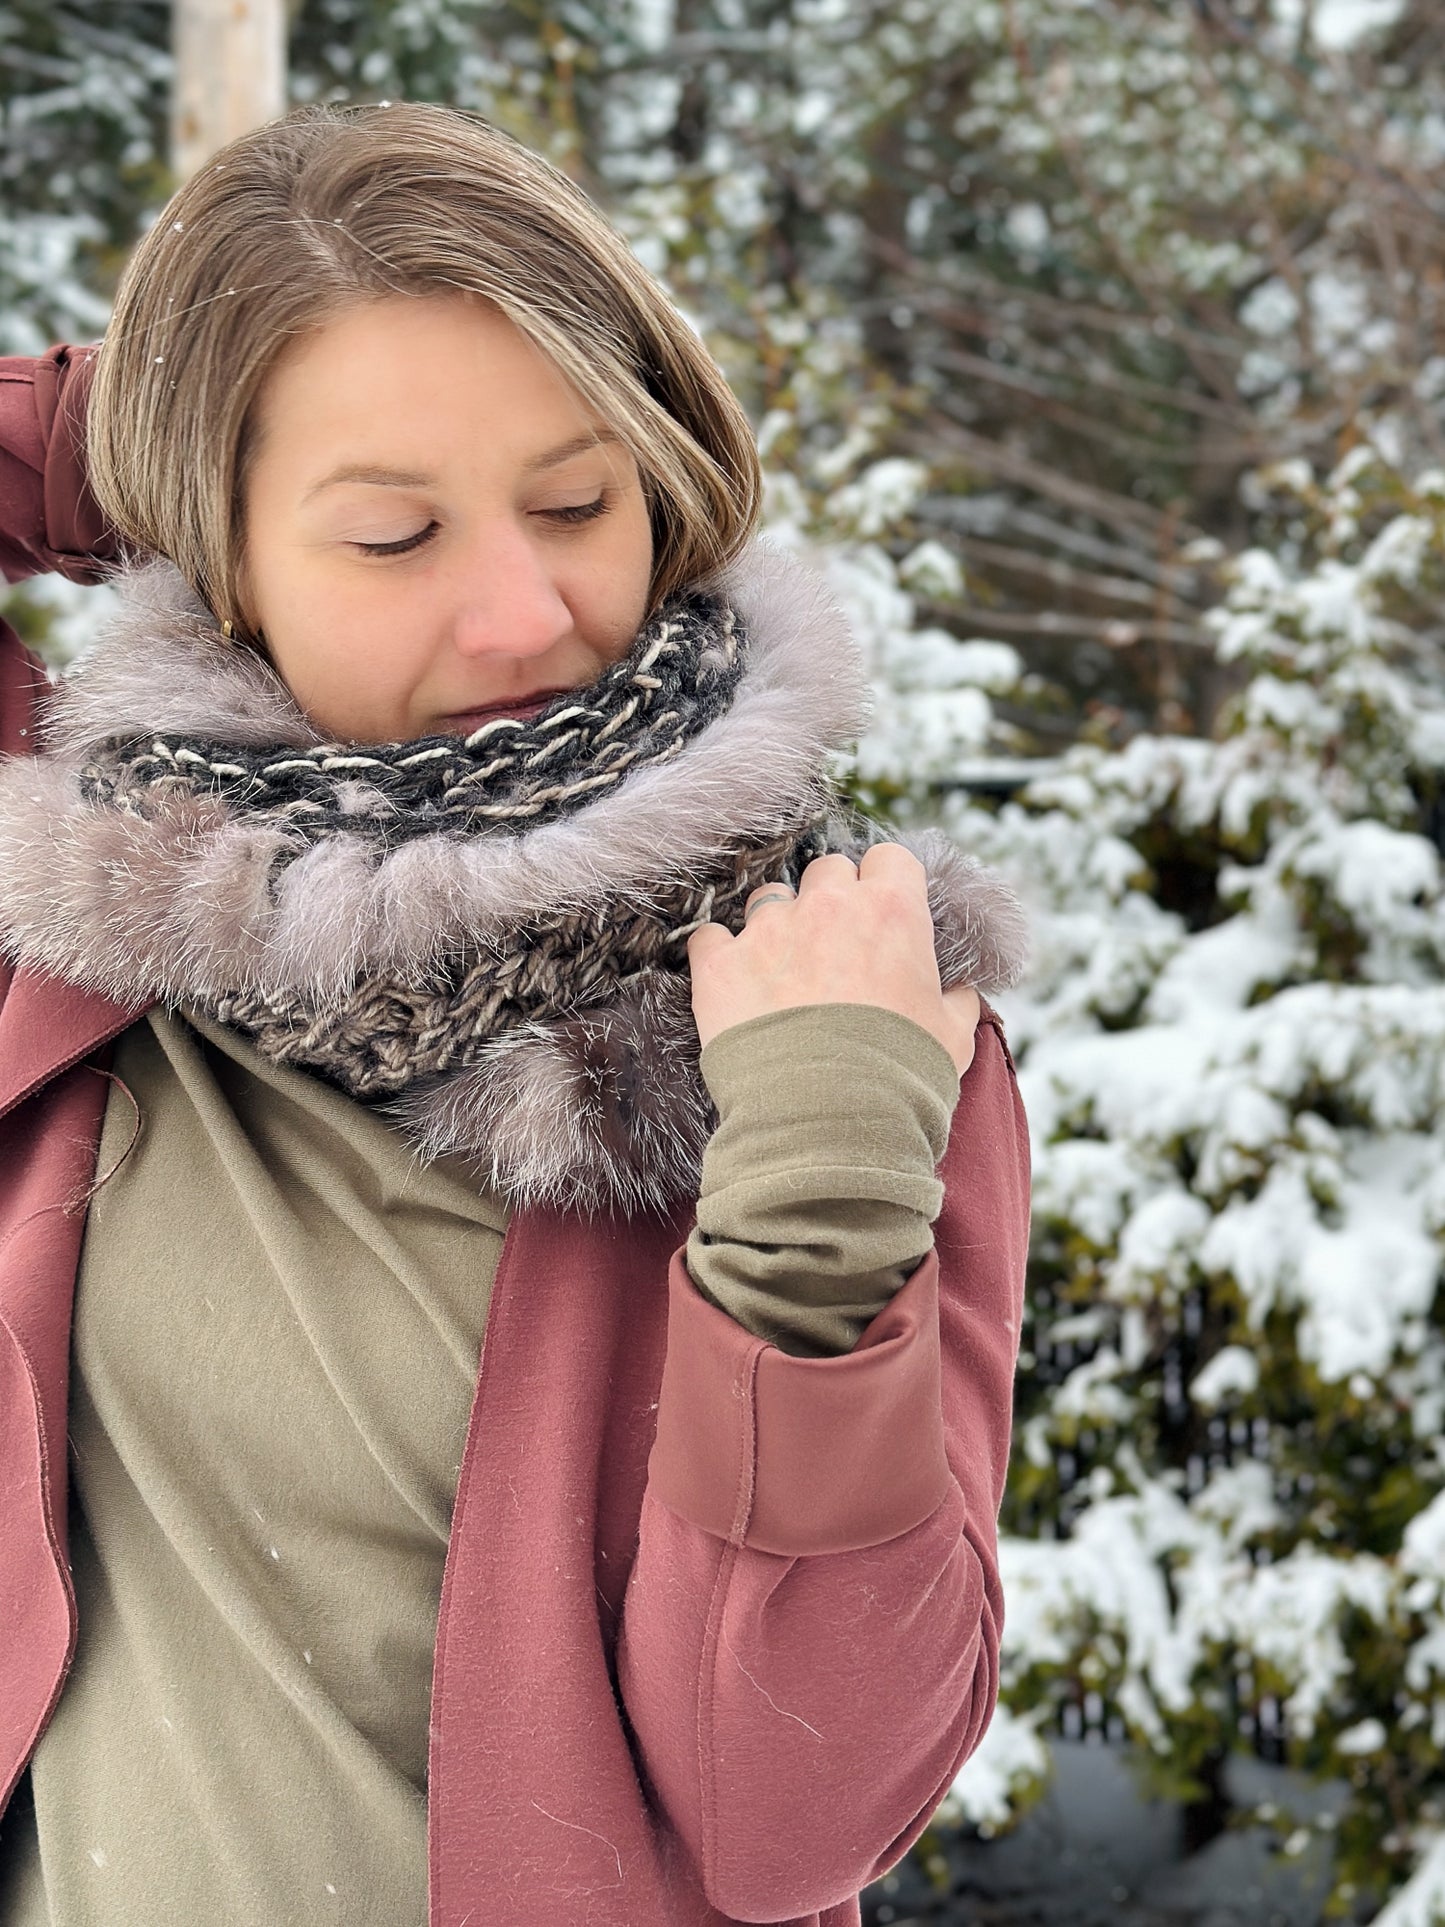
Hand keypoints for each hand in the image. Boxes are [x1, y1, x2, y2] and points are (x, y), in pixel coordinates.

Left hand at [685, 844, 980, 1074]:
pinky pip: (710, 937)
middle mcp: (829, 906)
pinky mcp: (721, 964)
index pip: (889, 860)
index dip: (886, 885)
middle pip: (828, 871)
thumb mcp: (953, 1038)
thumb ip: (955, 1002)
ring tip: (782, 972)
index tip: (883, 915)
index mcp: (892, 911)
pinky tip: (733, 984)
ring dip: (777, 924)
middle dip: (832, 901)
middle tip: (835, 948)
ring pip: (769, 896)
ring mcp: (769, 930)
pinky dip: (720, 955)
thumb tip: (959, 994)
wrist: (828, 1121)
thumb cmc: (901, 1077)